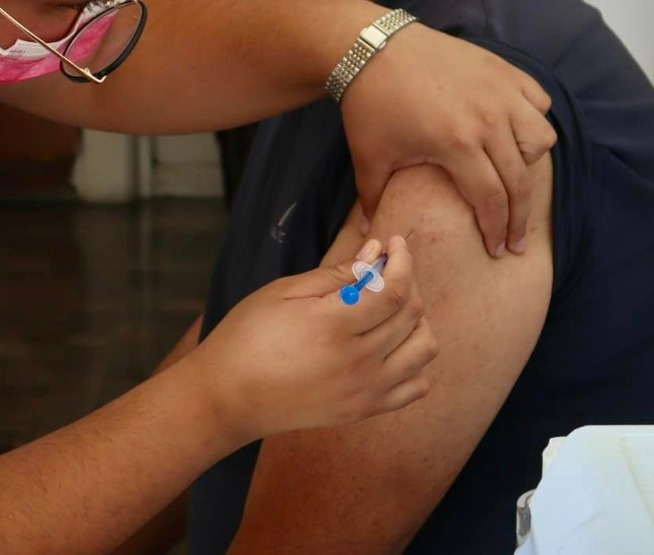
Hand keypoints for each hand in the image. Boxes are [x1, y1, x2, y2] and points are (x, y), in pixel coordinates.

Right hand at [184, 237, 435, 446]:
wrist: (229, 397)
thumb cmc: (247, 337)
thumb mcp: (283, 292)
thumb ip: (336, 274)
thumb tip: (374, 252)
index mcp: (334, 326)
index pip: (394, 289)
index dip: (402, 260)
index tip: (395, 243)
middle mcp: (358, 361)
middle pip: (412, 315)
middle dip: (407, 280)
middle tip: (387, 268)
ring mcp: (365, 390)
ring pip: (423, 349)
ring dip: (417, 320)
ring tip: (391, 307)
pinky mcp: (364, 410)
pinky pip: (416, 386)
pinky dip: (414, 361)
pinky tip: (391, 345)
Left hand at [341, 23, 555, 256]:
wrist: (373, 47)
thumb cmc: (370, 103)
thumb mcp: (369, 156)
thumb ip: (373, 198)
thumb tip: (371, 234)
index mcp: (457, 144)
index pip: (491, 200)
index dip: (497, 230)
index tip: (498, 250)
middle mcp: (488, 119)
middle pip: (519, 181)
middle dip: (519, 217)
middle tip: (516, 239)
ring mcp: (500, 91)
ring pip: (540, 138)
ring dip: (529, 162)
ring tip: (511, 174)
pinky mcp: (503, 69)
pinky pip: (538, 101)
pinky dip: (533, 119)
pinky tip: (515, 131)